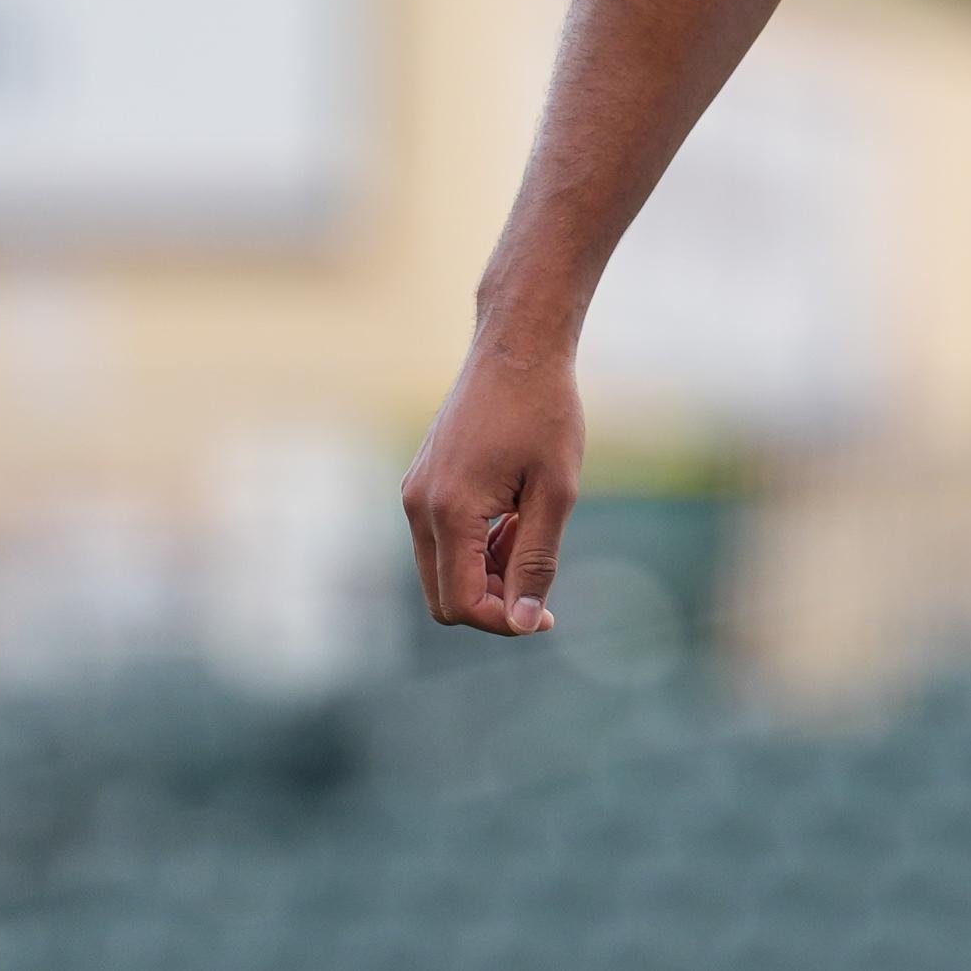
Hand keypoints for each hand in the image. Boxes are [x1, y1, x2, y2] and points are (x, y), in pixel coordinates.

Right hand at [401, 326, 586, 636]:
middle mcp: (419, 506)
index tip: (546, 613)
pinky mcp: (420, 482)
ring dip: (486, 572)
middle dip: (493, 601)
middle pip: (443, 597)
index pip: (462, 603)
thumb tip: (524, 623)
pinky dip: (475, 547)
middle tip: (540, 573)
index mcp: (450, 511)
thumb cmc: (544, 412)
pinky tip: (513, 515)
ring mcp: (414, 493)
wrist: (517, 347)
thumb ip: (537, 561)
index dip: (505, 620)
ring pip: (441, 570)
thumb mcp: (556, 491)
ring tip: (531, 529)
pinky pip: (440, 540)